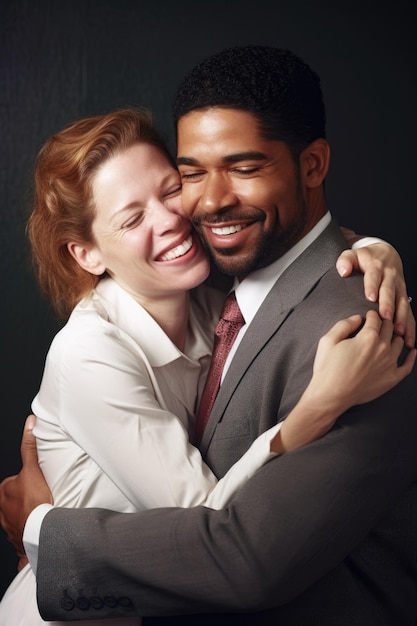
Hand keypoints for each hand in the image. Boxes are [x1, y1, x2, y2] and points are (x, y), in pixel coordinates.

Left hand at [0, 415, 51, 570]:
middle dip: (27, 500)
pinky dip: (29, 534)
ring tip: (44, 513)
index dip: (28, 482)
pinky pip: (23, 536)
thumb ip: (30, 447)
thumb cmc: (34, 503)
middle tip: (43, 497)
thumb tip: (29, 424)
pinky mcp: (17, 541)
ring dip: (29, 516)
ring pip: (19, 518)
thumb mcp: (32, 469)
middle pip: (16, 500)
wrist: (40, 532)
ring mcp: (9, 527)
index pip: (14, 482)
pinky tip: (40, 531)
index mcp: (2, 493)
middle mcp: (2, 511)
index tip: (38, 485)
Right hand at [273, 311, 415, 453]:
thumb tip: (357, 318)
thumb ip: (344, 324)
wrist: (331, 395)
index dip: (371, 314)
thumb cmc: (327, 369)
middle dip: (384, 322)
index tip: (369, 315)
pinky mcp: (392, 378)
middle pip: (389, 327)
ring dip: (395, 336)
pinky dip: (411, 356)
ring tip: (390, 335)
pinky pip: (408, 365)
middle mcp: (383, 348)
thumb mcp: (328, 340)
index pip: (376, 318)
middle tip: (379, 323)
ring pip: (400, 342)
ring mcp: (390, 364)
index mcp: (368, 337)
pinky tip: (412, 351)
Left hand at [336, 240, 414, 347]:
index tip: (370, 297)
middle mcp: (390, 276)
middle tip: (385, 316)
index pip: (374, 276)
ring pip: (402, 302)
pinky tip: (408, 339)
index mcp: (376, 266)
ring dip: (401, 317)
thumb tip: (343, 270)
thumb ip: (345, 261)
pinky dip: (410, 326)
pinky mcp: (403, 297)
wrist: (386, 254)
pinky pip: (409, 312)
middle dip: (388, 304)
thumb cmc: (366, 258)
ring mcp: (399, 287)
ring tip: (398, 330)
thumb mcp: (353, 255)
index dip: (372, 286)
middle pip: (389, 291)